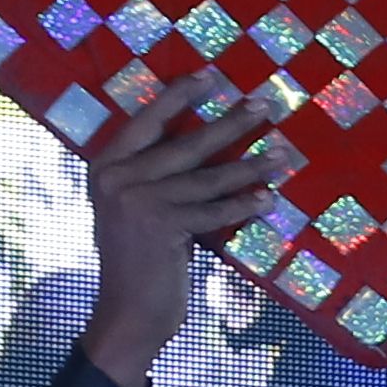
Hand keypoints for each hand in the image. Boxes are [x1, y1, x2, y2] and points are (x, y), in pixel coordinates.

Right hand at [75, 80, 282, 386]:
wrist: (129, 309)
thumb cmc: (141, 260)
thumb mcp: (135, 209)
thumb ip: (155, 179)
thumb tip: (204, 149)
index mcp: (105, 166)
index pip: (146, 121)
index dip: (179, 96)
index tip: (211, 76)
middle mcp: (116, 178)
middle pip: (184, 143)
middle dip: (228, 124)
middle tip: (264, 106)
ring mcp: (137, 202)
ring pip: (205, 177)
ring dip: (249, 166)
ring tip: (281, 154)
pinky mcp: (161, 228)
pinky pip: (213, 211)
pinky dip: (242, 205)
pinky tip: (269, 198)